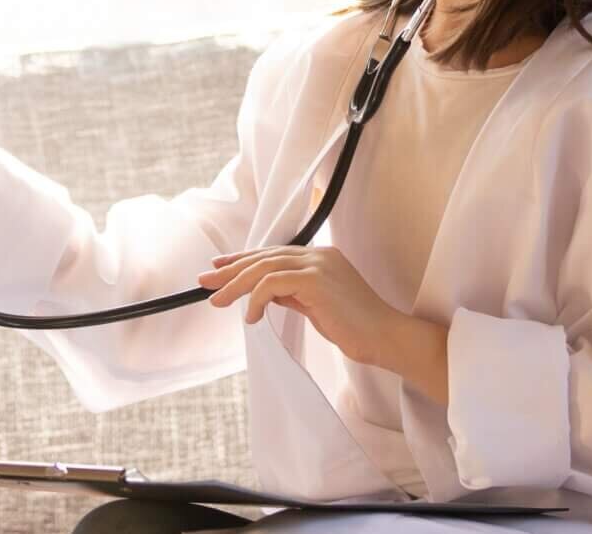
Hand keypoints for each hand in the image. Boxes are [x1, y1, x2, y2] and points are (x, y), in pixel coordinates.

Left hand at [198, 245, 414, 372]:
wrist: (386, 337)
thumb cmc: (356, 327)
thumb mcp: (317, 307)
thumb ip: (292, 294)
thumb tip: (263, 293)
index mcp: (320, 257)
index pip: (273, 254)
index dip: (243, 261)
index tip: (219, 269)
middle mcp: (318, 254)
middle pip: (264, 256)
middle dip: (231, 270)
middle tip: (205, 282)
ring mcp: (318, 264)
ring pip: (263, 268)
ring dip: (235, 285)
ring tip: (217, 302)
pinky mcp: (315, 280)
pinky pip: (272, 284)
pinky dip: (255, 300)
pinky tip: (251, 318)